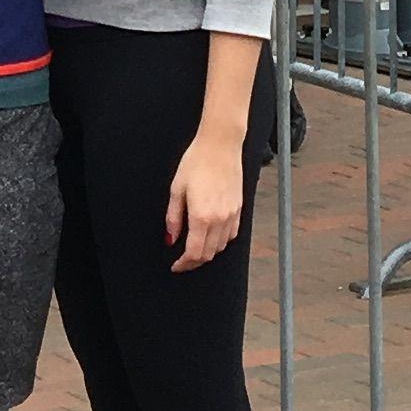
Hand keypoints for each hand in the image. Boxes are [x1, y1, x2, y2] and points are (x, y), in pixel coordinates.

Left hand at [166, 130, 244, 270]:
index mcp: (202, 216)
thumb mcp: (177, 188)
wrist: (220, 144)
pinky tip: (212, 235)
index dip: (183, 264)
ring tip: (195, 247)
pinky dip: (221, 241)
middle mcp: (219, 219)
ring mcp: (231, 214)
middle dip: (194, 262)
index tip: (176, 265)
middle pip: (208, 254)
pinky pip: (232, 234)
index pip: (194, 253)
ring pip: (221, 247)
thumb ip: (173, 217)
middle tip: (182, 260)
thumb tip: (170, 238)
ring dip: (208, 252)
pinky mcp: (239, 208)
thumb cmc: (197, 161)